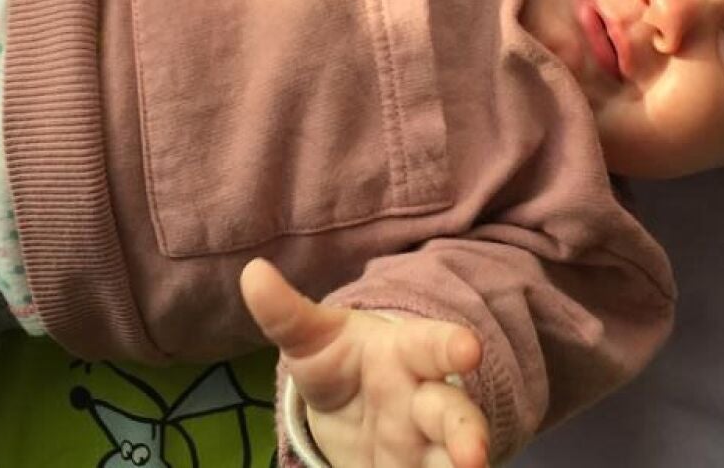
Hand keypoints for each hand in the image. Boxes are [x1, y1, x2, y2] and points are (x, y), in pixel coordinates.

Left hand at [240, 259, 489, 467]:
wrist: (353, 408)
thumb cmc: (341, 361)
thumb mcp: (312, 338)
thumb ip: (287, 313)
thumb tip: (251, 273)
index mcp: (406, 353)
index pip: (432, 345)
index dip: (451, 346)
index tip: (468, 348)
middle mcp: (426, 402)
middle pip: (454, 415)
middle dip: (466, 433)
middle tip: (472, 456)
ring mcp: (427, 447)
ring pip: (453, 460)